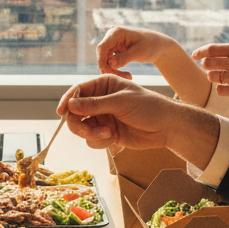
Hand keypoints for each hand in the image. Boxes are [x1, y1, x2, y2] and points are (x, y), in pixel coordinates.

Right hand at [57, 74, 220, 169]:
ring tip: (107, 135)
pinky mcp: (107, 133)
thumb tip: (71, 105)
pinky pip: (92, 140)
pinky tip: (114, 139)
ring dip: (91, 134)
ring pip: (82, 128)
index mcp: (104, 85)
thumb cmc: (148, 107)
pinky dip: (100, 141)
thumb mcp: (121, 102)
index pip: (78, 91)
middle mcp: (101, 101)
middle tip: (86, 131)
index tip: (61, 112)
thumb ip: (95, 104)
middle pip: (75, 112)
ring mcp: (103, 117)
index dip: (67, 101)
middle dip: (79, 123)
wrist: (167, 127)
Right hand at [97, 26, 173, 77]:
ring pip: (105, 60)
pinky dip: (116, 70)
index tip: (109, 74)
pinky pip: (110, 62)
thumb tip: (110, 64)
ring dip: (113, 71)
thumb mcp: (139, 53)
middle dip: (109, 68)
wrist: (159, 46)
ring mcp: (112, 43)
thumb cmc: (151, 45)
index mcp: (116, 32)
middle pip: (102, 55)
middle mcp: (111, 36)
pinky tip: (127, 74)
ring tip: (128, 77)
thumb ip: (123, 59)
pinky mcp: (115, 50)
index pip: (101, 48)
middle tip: (124, 77)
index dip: (102, 62)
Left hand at [190, 44, 228, 103]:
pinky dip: (222, 89)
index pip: (211, 49)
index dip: (199, 52)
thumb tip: (211, 53)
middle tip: (211, 69)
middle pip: (208, 63)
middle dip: (206, 67)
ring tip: (224, 79)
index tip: (194, 56)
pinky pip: (220, 90)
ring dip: (214, 78)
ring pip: (212, 77)